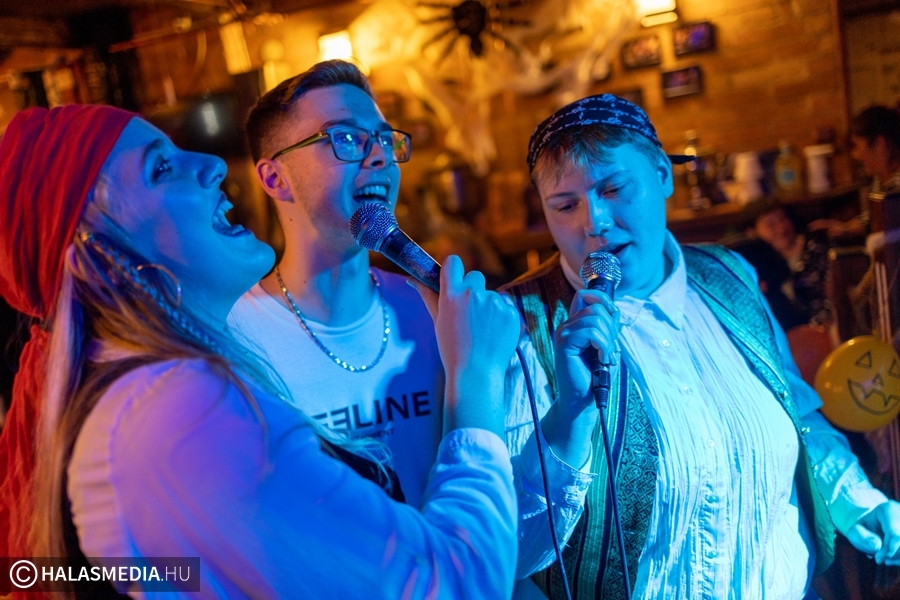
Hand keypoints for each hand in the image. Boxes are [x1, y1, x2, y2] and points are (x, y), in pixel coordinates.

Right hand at [411, 255, 519, 435]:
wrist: (477, 373)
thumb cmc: (453, 349)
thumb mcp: (437, 321)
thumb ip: (428, 296)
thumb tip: (412, 279)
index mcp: (452, 295)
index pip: (453, 263)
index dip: (454, 269)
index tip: (454, 278)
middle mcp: (473, 294)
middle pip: (476, 276)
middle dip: (473, 289)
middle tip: (469, 314)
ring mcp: (494, 302)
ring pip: (491, 295)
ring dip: (488, 307)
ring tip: (482, 331)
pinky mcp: (510, 312)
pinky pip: (505, 306)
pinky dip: (501, 317)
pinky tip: (493, 334)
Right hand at [553, 289, 620, 414]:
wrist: (582, 401)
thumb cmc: (594, 376)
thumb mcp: (606, 347)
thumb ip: (608, 328)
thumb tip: (615, 310)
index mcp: (575, 325)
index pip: (585, 295)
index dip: (602, 299)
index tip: (613, 317)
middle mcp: (566, 326)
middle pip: (595, 308)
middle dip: (611, 328)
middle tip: (609, 349)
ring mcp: (563, 334)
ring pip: (595, 319)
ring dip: (608, 339)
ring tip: (606, 357)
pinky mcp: (564, 344)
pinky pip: (591, 332)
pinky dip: (603, 346)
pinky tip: (602, 359)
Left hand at [846, 500, 899, 565]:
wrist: (876, 526)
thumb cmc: (866, 530)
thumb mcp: (856, 531)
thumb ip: (861, 537)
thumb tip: (876, 546)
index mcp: (888, 509)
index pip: (895, 534)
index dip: (888, 550)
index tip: (878, 559)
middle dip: (894, 554)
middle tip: (881, 559)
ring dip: (899, 557)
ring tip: (887, 559)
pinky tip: (894, 560)